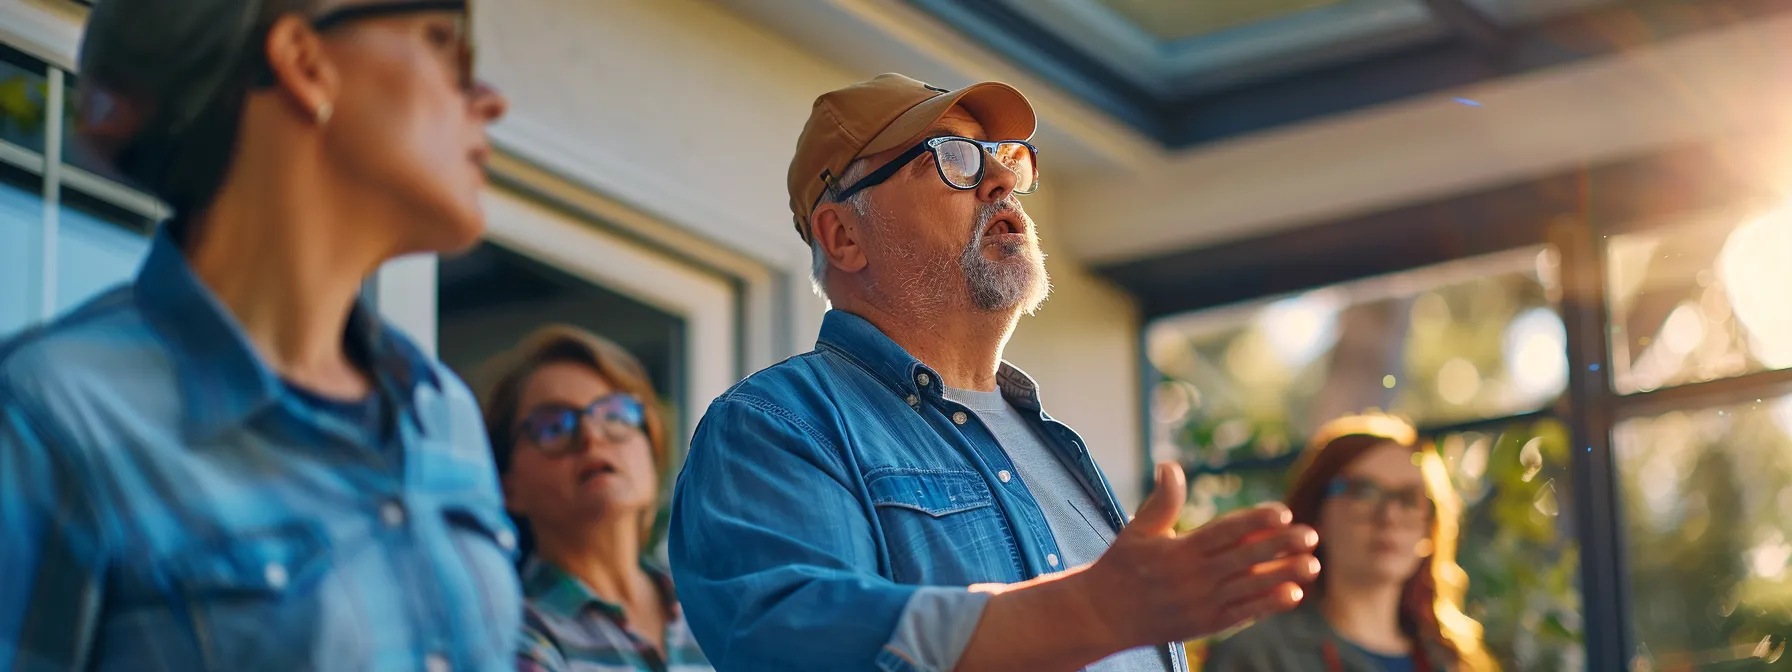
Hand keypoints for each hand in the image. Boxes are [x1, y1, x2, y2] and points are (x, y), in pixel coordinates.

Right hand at [1073, 462, 1318, 650]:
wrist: (1103, 615)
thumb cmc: (1122, 566)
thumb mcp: (1138, 529)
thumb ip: (1162, 501)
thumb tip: (1169, 465)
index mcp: (1180, 549)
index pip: (1225, 531)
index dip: (1255, 521)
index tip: (1282, 511)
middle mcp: (1193, 576)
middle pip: (1245, 558)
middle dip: (1281, 546)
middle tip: (1311, 535)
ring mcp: (1201, 602)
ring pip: (1251, 586)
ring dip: (1284, 575)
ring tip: (1313, 564)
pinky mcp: (1205, 624)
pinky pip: (1243, 613)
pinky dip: (1268, 604)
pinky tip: (1293, 593)